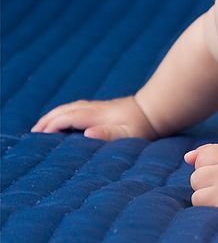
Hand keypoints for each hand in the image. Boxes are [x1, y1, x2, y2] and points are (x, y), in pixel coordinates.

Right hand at [31, 96, 158, 140]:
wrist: (158, 109)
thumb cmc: (143, 126)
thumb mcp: (128, 134)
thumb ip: (107, 134)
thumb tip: (87, 133)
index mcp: (97, 115)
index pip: (68, 118)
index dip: (52, 125)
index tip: (39, 136)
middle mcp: (96, 109)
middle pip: (66, 110)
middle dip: (48, 119)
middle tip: (34, 132)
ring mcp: (101, 107)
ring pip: (72, 106)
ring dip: (56, 114)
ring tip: (44, 125)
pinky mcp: (106, 108)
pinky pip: (79, 107)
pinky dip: (67, 112)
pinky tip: (67, 119)